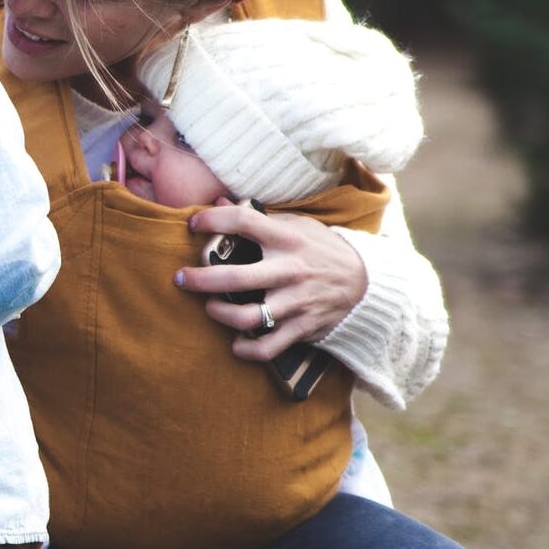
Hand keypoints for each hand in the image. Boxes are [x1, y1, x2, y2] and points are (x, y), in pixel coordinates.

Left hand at [176, 200, 367, 361]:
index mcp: (288, 239)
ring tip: (210, 308)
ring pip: (248, 316)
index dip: (213, 220)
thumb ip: (259, 216)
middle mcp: (290, 270)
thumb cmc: (322, 250)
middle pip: (235, 278)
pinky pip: (268, 346)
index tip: (193, 223)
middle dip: (200, 279)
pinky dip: (247, 349)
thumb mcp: (298, 226)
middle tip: (181, 278)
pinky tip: (235, 343)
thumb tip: (219, 199)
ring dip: (220, 315)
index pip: (244, 222)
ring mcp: (296, 302)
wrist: (367, 283)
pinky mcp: (303, 327)